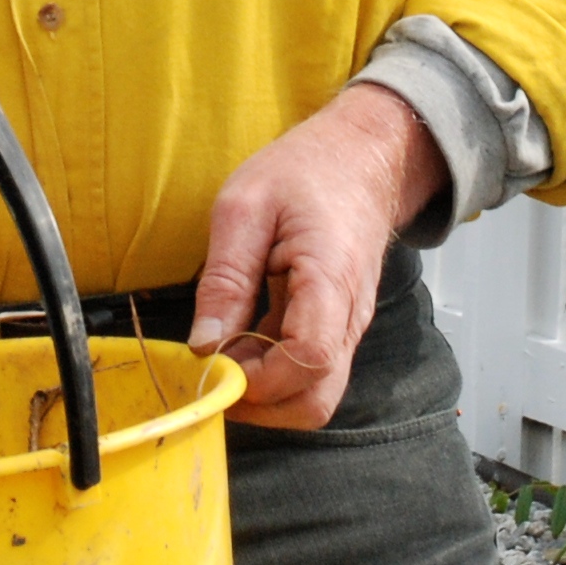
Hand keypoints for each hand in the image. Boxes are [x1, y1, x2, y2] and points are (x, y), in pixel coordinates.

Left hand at [186, 85, 447, 429]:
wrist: (361, 160)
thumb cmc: (306, 172)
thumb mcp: (245, 207)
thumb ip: (225, 278)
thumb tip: (204, 342)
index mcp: (330, 279)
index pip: (308, 359)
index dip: (259, 379)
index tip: (216, 365)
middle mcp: (349, 316)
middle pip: (316, 400)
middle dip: (260, 404)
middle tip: (214, 373)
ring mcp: (347, 328)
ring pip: (315, 395)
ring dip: (264, 392)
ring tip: (225, 354)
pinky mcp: (337, 329)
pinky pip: (310, 373)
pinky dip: (272, 374)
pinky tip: (242, 343)